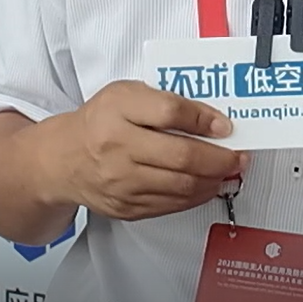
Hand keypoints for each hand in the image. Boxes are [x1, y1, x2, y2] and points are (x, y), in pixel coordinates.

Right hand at [55, 80, 246, 221]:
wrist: (63, 160)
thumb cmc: (100, 122)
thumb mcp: (127, 94)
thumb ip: (166, 100)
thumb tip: (212, 119)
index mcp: (117, 111)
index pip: (168, 113)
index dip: (203, 119)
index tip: (225, 125)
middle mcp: (117, 148)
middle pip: (181, 157)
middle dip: (220, 158)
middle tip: (239, 155)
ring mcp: (122, 183)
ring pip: (181, 186)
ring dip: (214, 180)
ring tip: (230, 170)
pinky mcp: (127, 207)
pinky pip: (172, 205)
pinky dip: (197, 196)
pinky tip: (208, 185)